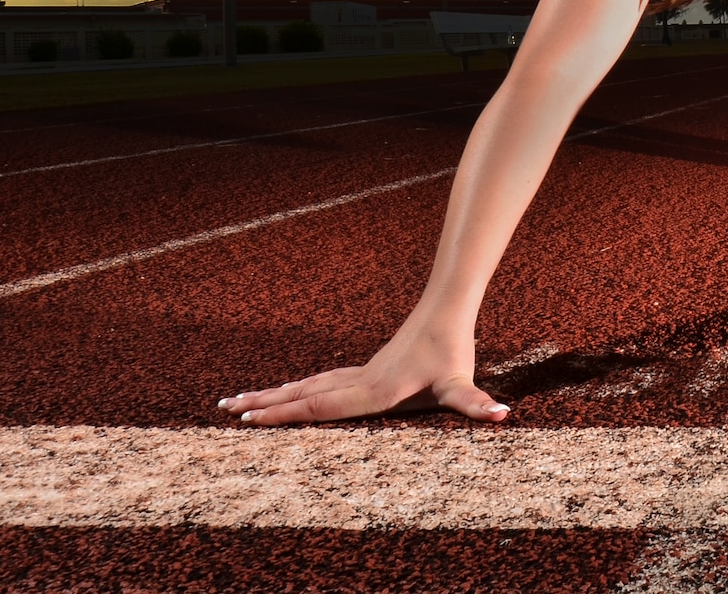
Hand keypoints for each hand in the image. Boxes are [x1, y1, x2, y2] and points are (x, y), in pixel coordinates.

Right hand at [217, 320, 508, 425]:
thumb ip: (478, 405)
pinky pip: (321, 381)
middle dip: (265, 404)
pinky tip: (284, 394)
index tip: (251, 419)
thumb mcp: (463, 383)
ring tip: (235, 401)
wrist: (445, 308)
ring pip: (307, 385)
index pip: (321, 406)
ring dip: (273, 394)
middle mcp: (358, 381)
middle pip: (303, 394)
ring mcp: (358, 373)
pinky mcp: (364, 368)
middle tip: (223, 410)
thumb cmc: (453, 348)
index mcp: (373, 391)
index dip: (287, 414)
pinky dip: (296, 389)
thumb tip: (503, 415)